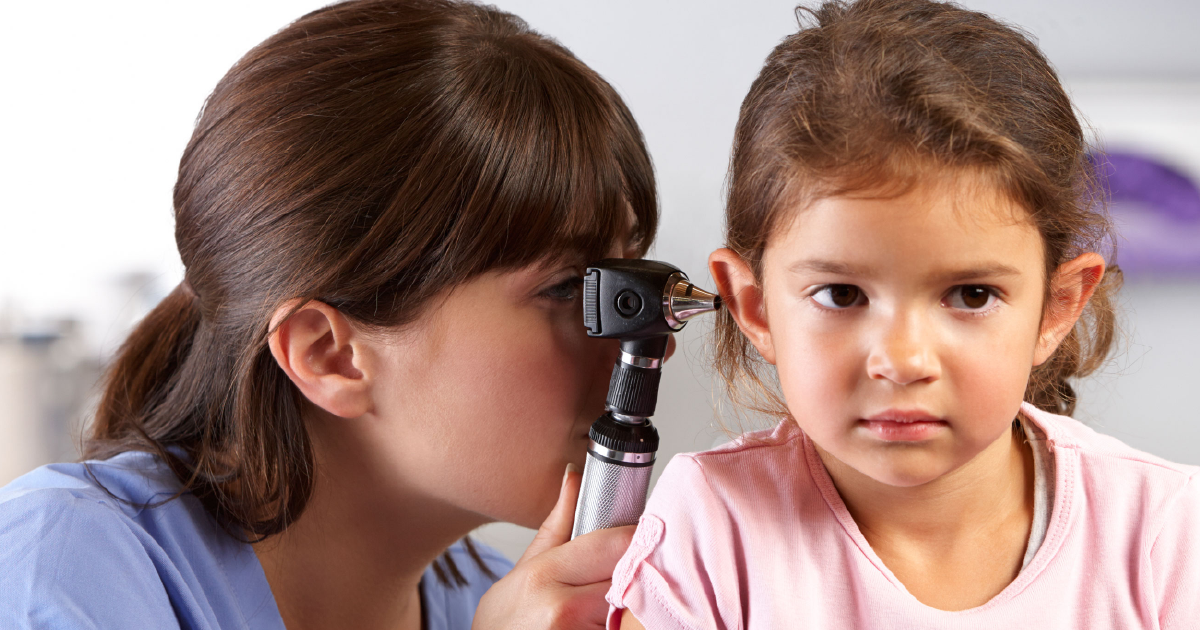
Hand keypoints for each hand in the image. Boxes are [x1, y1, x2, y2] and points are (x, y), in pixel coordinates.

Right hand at [473, 465, 635, 628]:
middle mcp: (562, 609)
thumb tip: (574, 476)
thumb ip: (557, 526)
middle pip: (630, 576)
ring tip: (611, 603)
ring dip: (635, 605)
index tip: (646, 535)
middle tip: (630, 573)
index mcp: (544, 575)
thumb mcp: (523, 571)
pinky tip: (608, 622)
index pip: (615, 544)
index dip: (637, 537)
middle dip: (637, 572)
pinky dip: (626, 626)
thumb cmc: (504, 626)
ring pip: (633, 610)